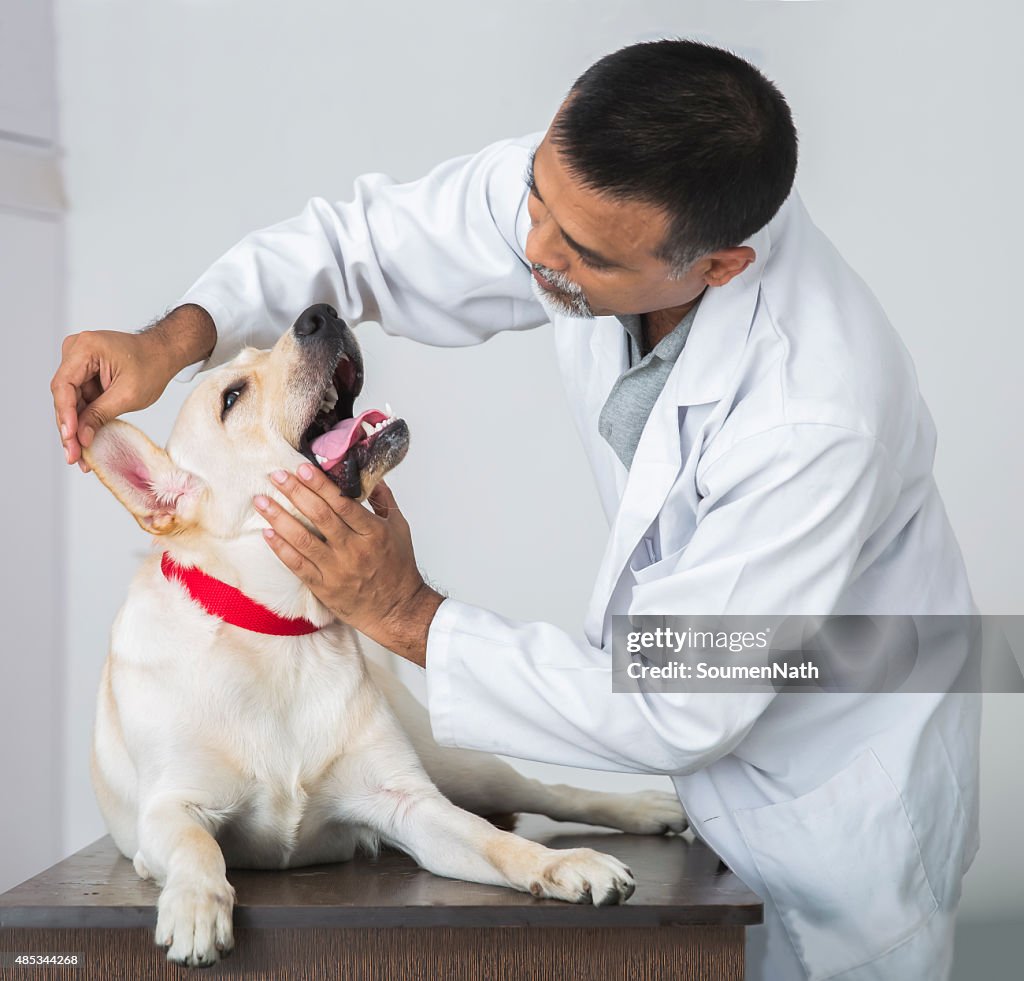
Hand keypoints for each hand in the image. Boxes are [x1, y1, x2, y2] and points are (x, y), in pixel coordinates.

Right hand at [51, 304, 214, 470]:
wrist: (164, 354)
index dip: (66, 415)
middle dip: (69, 428)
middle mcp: (75, 351)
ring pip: (70, 402)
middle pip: (64, 396)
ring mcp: (77, 362)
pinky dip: (84, 420)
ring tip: (79, 456)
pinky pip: (80, 400)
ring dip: (75, 429)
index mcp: (85, 348)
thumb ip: (100, 414)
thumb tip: (80, 437)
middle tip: (73, 456)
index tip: (70, 437)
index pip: (64, 386)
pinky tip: (85, 443)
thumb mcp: (128, 394)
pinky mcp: (83, 374)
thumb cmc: (152, 366)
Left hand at [255, 466, 444, 665]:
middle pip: (320, 516)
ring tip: (262, 500)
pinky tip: (268, 533)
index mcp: (374, 532)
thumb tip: (369, 475)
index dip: (321, 485)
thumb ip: (384, 500)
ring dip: (280, 518)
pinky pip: (298, 564)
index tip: (303, 468)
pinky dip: (281, 548)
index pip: (343, 503)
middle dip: (296, 493)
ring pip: (303, 539)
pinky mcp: (324, 587)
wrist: (398, 610)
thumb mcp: (399, 529)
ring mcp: (337, 570)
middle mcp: (354, 550)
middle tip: (277, 476)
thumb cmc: (399, 569)